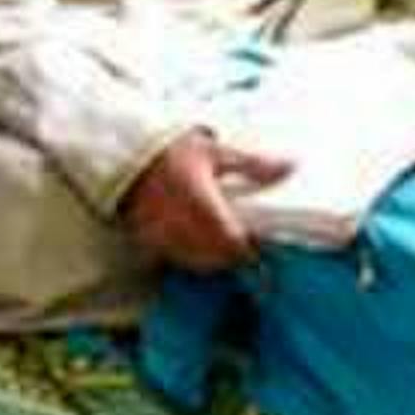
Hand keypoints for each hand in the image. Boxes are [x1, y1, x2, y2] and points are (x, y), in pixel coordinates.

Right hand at [120, 131, 290, 276]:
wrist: (123, 155)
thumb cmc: (172, 151)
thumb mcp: (215, 152)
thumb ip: (253, 164)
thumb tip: (292, 165)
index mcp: (207, 208)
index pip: (236, 245)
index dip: (248, 248)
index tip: (253, 242)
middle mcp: (187, 229)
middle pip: (219, 259)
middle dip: (231, 253)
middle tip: (239, 240)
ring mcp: (167, 239)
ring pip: (199, 263)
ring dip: (211, 257)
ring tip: (216, 238)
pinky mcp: (151, 242)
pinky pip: (176, 258)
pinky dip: (189, 254)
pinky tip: (192, 238)